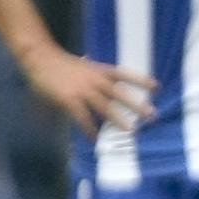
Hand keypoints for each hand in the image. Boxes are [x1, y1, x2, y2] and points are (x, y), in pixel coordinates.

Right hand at [27, 42, 152, 134]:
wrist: (40, 59)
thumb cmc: (62, 64)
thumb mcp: (84, 67)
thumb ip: (96, 77)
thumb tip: (105, 87)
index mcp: (100, 70)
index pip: (125, 75)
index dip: (141, 80)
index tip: (157, 87)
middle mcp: (95, 80)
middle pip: (120, 94)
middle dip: (137, 105)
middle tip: (152, 115)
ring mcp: (83, 90)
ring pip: (105, 107)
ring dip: (119, 120)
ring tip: (132, 131)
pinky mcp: (69, 100)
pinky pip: (83, 118)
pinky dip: (90, 130)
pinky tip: (96, 139)